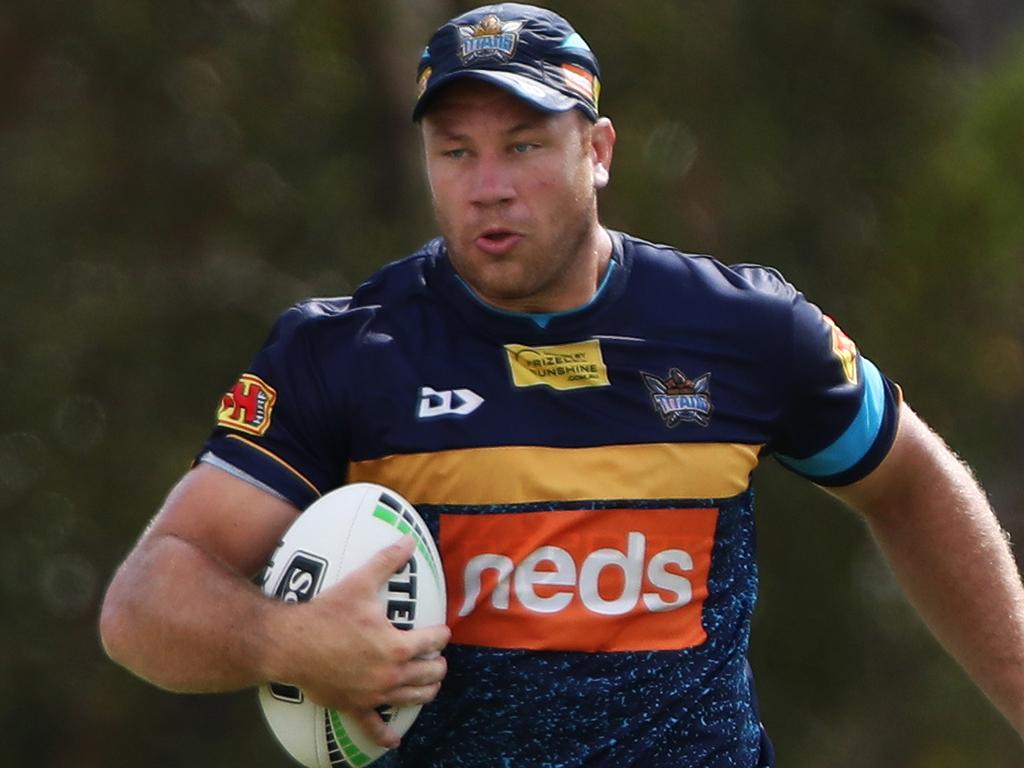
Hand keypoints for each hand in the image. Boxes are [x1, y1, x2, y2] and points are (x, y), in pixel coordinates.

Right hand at [271, 536, 450, 747]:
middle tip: (438, 659)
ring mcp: (373, 693)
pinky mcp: (354, 706)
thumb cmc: (327, 613)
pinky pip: (372, 726)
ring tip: (431, 686)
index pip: (433, 641)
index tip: (442, 632)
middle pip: (429, 673)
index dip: (441, 635)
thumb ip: (387, 561)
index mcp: (398, 645)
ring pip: (411, 697)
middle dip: (437, 665)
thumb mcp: (360, 582)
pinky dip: (385, 734)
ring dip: (425, 691)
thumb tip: (408, 540)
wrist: (291, 644)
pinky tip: (394, 741)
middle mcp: (391, 673)